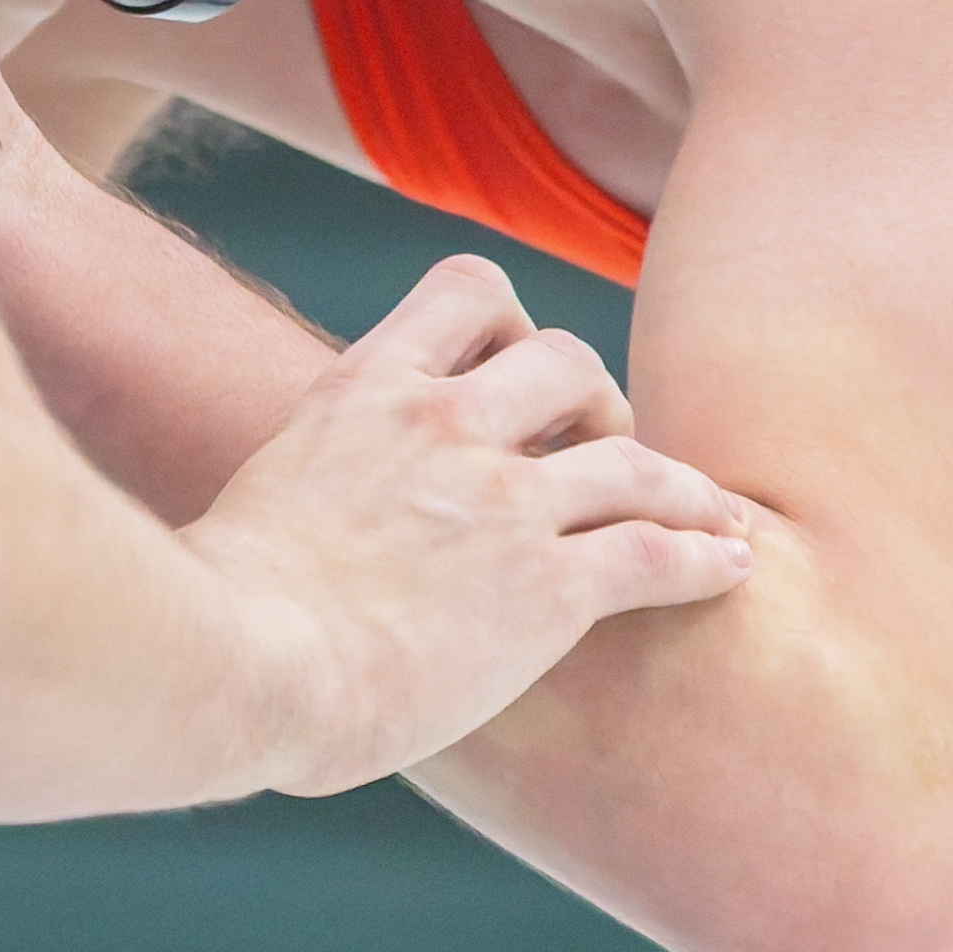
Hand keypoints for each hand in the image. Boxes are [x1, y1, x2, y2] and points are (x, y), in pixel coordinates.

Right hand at [183, 255, 750, 795]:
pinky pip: (656, 552)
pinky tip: (731, 568)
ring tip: (713, 513)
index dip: (511, 322)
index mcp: (367, 388)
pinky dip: (705, 555)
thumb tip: (306, 528)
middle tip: (602, 456)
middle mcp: (445, 423)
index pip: (470, 290)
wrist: (241, 661)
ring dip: (683, 484)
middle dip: (598, 403)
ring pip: (634, 454)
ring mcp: (503, 501)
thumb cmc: (222, 606)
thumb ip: (314, 482)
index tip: (516, 370)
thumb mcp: (263, 493)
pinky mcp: (546, 586)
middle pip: (570, 360)